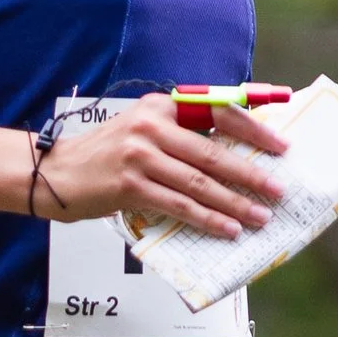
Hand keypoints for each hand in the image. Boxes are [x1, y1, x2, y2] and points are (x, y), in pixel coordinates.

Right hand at [35, 94, 285, 238]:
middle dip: (251, 174)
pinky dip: (206, 219)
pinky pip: (178, 205)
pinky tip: (226, 229)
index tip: (281, 147)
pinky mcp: (130, 186)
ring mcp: (139, 157)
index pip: (217, 112)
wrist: (56, 173)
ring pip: (199, 183)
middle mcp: (151, 127)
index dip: (252, 130)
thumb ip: (181, 135)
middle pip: (212, 152)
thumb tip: (235, 153)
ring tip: (259, 217)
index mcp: (161, 107)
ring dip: (234, 203)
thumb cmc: (106, 155)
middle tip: (278, 190)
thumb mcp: (143, 131)